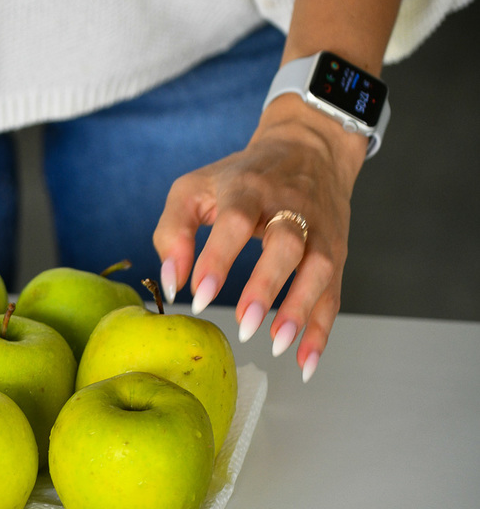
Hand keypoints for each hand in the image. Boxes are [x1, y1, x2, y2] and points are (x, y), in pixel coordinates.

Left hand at [153, 95, 367, 381]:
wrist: (306, 147)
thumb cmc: (238, 177)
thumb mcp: (194, 189)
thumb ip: (173, 231)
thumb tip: (172, 282)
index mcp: (247, 188)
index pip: (236, 221)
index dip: (218, 258)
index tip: (198, 296)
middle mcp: (289, 207)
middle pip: (286, 244)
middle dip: (267, 285)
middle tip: (245, 323)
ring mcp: (317, 229)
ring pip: (318, 269)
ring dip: (301, 309)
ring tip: (275, 344)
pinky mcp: (335, 251)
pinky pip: (334, 292)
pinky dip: (323, 329)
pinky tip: (305, 361)